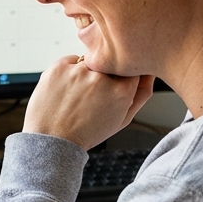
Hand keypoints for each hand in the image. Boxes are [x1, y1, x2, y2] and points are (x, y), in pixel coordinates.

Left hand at [23, 56, 154, 149]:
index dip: (121, 77)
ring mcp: (78, 71)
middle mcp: (101, 78)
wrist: (52, 140)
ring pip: (90, 61)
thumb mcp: (122, 119)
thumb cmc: (88, 132)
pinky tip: (65, 92)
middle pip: (110, 64)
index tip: (112, 88)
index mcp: (122, 91)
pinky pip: (70, 60)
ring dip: (86, 74)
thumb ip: (142, 93)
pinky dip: (69, 72)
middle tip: (91, 96)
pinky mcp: (59, 67)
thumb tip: (150, 70)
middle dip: (103, 75)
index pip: (131, 68)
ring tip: (76, 97)